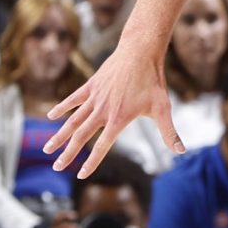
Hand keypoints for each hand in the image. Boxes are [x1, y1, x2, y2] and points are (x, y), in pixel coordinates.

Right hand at [46, 46, 186, 175]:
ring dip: (59, 135)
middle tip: (56, 167)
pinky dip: (61, 108)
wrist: (140, 52)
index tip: (81, 176)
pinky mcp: (91, 85)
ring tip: (46, 148)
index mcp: (118, 119)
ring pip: (73, 120)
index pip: (102, 146)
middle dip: (68, 153)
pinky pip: (73, 99)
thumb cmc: (153, 81)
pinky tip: (50, 116)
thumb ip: (169, 132)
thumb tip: (181, 151)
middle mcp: (103, 110)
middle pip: (81, 136)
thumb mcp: (163, 108)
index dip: (92, 162)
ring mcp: (94, 97)